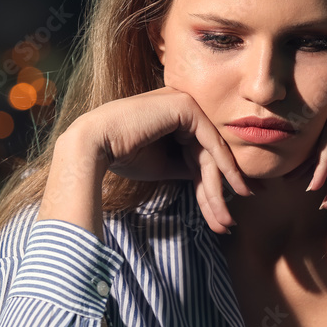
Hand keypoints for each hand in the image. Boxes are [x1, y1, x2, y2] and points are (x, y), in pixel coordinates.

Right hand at [73, 86, 251, 233]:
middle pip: (209, 155)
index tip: (224, 213)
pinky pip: (211, 143)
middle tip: (228, 223)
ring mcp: (186, 103)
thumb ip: (189, 167)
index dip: (215, 185)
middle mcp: (183, 106)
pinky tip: (231, 191)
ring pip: (212, 153)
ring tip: (225, 221)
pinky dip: (223, 169)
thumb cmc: (123, 156)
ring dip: (220, 190)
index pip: (202, 153)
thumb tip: (214, 182)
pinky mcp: (186, 106)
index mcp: (175, 117)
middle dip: (221, 192)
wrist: (94, 145)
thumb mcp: (165, 165)